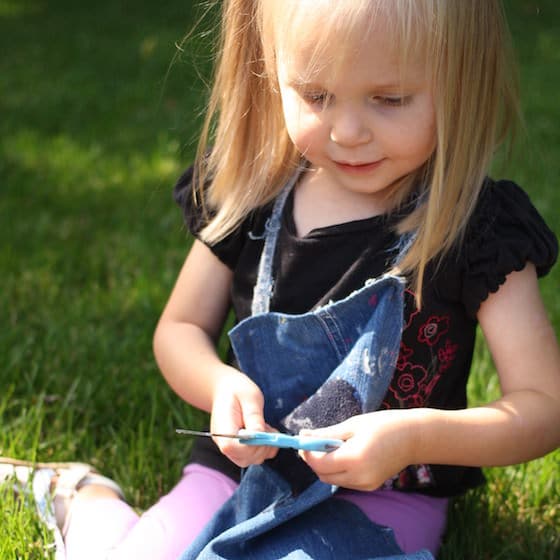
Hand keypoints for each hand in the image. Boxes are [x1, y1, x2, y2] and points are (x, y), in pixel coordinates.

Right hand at [210, 373, 277, 466]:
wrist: (226, 390)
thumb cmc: (237, 390)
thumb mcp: (250, 397)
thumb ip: (254, 416)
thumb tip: (260, 434)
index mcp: (222, 428)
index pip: (233, 447)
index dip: (252, 443)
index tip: (264, 430)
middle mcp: (224, 443)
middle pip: (245, 457)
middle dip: (262, 445)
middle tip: (267, 426)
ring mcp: (231, 449)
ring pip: (252, 459)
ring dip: (265, 446)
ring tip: (265, 427)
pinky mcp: (239, 450)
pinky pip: (254, 457)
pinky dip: (265, 448)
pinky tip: (264, 432)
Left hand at [298, 410, 416, 490]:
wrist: (415, 437)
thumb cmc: (384, 425)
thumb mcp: (352, 425)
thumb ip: (326, 434)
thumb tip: (304, 436)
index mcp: (354, 459)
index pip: (319, 463)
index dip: (307, 452)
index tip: (301, 439)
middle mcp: (359, 477)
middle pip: (323, 475)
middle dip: (313, 460)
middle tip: (312, 441)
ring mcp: (366, 485)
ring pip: (333, 480)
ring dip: (325, 465)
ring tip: (330, 445)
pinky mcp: (370, 486)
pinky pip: (345, 481)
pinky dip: (338, 470)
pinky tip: (344, 453)